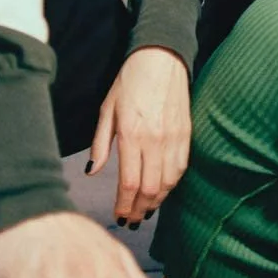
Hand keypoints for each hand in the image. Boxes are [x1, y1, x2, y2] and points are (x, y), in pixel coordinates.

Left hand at [88, 45, 191, 222]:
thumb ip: (101, 143)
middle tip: (131, 219)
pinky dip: (171, 184)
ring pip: (168, 182)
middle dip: (140, 209)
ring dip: (156, 200)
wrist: (162, 58)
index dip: (124, 205)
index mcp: (131, 134)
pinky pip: (181, 168)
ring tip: (145, 209)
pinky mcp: (186, 133)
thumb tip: (92, 171)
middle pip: (150, 188)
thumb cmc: (129, 81)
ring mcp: (174, 137)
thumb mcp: (107, 109)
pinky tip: (162, 190)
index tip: (119, 216)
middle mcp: (155, 139)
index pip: (130, 183)